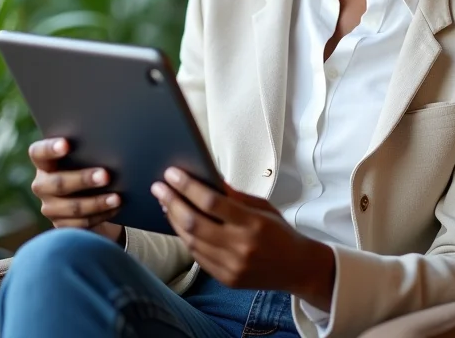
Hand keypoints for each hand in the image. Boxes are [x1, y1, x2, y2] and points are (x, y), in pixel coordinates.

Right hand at [29, 137, 123, 244]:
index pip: (39, 152)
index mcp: (44, 161)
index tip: (67, 144)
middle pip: (58, 183)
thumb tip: (110, 143)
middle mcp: (42, 184)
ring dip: (96, 203)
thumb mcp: (86, 154)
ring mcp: (50, 206)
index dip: (51, 148)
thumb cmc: (90, 161)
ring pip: (72, 207)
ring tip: (117, 198)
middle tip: (106, 176)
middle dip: (83, 179)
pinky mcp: (61, 224)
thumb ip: (89, 149)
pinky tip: (115, 208)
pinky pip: (81, 223)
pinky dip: (100, 215)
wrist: (91, 191)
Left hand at [152, 168, 334, 309]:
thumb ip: (235, 195)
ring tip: (165, 203)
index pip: (211, 202)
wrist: (297, 267)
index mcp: (252, 223)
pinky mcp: (225, 280)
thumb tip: (208, 178)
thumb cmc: (280, 232)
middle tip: (158, 187)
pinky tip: (179, 223)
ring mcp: (231, 266)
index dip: (188, 186)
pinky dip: (186, 238)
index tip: (172, 174)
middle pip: (195, 223)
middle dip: (172, 202)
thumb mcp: (263, 206)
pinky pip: (197, 257)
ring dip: (174, 220)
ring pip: (191, 242)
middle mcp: (240, 247)